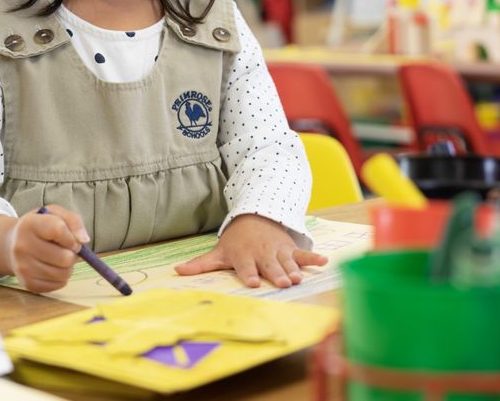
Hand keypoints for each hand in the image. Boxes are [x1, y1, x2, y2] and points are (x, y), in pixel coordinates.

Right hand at [6, 204, 87, 292]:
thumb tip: (84, 240)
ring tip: (61, 258)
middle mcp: (22, 247)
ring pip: (63, 273)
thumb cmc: (39, 226)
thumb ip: (73, 221)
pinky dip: (61, 277)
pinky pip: (58, 285)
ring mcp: (23, 267)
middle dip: (72, 254)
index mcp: (29, 224)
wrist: (12, 244)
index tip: (74, 239)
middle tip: (68, 249)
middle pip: (63, 257)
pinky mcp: (27, 284)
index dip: (72, 237)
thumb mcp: (55, 213)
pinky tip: (53, 267)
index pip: (57, 230)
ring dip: (68, 267)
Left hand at [174, 214, 326, 288]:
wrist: (255, 215)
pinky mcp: (290, 248)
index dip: (249, 274)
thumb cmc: (235, 240)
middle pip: (269, 266)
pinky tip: (324, 261)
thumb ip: (199, 265)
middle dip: (276, 274)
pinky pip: (302, 253)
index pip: (246, 267)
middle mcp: (261, 253)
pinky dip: (313, 257)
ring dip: (293, 268)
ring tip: (298, 278)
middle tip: (283, 283)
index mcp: (244, 256)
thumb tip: (175, 272)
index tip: (253, 282)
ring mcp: (277, 250)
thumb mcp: (218, 251)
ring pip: (286, 261)